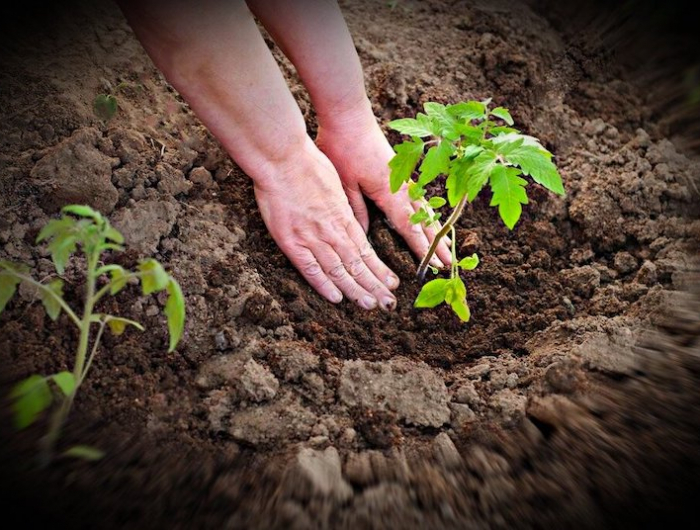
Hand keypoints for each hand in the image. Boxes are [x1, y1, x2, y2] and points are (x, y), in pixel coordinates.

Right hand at [253, 138, 399, 309]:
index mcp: (343, 216)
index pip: (366, 250)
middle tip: (389, 303)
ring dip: (356, 290)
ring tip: (371, 305)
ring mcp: (312, 237)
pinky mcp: (291, 241)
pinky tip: (337, 298)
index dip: (379, 269)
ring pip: (339, 270)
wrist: (282, 158)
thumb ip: (341, 206)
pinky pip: (310, 268)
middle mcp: (332, 231)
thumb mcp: (335, 183)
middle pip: (358, 264)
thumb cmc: (307, 164)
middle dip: (375, 286)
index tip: (392, 282)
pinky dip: (324, 284)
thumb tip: (348, 218)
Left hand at [316, 105, 451, 267]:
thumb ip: (356, 210)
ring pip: (424, 208)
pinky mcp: (400, 169)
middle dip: (436, 243)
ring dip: (435, 228)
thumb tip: (364, 236)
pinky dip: (427, 211)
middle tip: (449, 264)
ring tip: (446, 246)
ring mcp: (403, 177)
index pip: (409, 226)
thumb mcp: (344, 183)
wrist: (348, 114)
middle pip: (423, 220)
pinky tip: (429, 217)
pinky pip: (418, 196)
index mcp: (388, 191)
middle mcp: (401, 186)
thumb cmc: (342, 146)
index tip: (434, 265)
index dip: (421, 247)